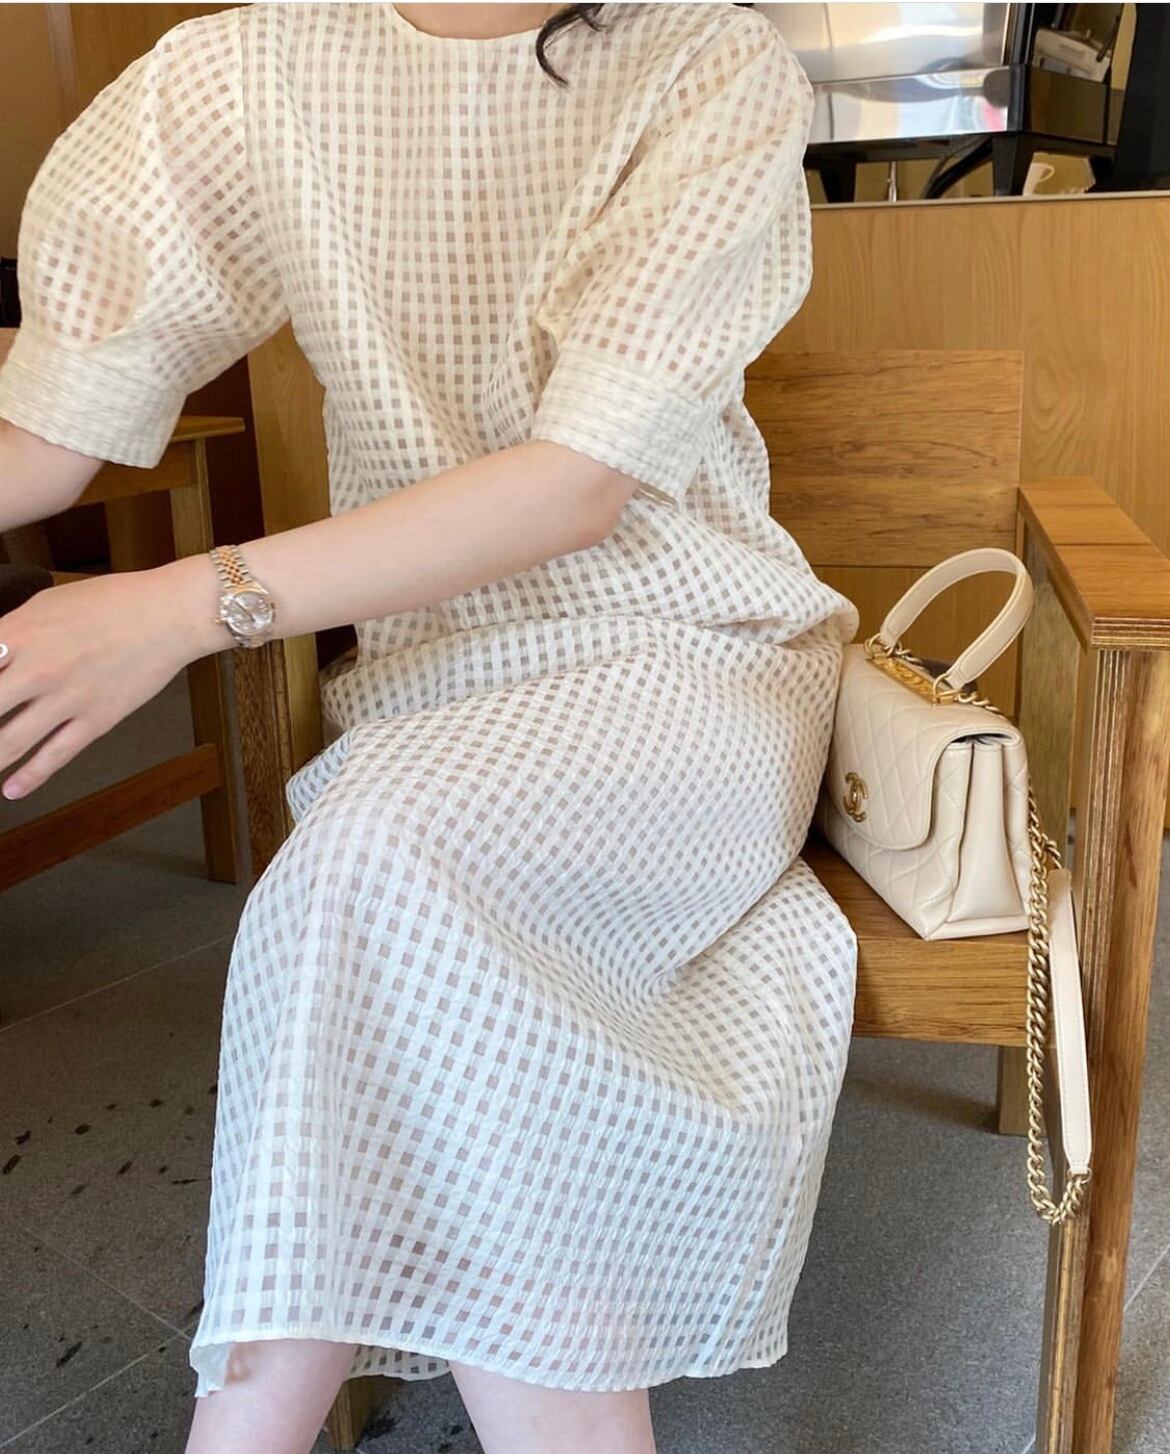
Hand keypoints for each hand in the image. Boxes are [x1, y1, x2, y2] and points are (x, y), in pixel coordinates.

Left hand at [0, 563, 218, 799]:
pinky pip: (55, 756)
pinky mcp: (95, 720)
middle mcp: (37, 669)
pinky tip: (10, 790)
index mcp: (19, 634)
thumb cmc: (110, 602)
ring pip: (8, 742)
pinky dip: (29, 777)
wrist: (169, 614)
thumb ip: (8, 632)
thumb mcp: (45, 605)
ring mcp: (67, 699)